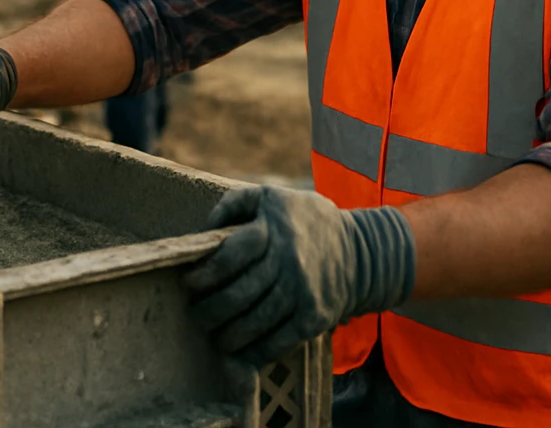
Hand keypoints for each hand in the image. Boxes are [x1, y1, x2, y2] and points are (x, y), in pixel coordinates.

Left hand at [183, 186, 415, 367]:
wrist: (361, 250)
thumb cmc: (302, 221)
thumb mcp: (270, 197)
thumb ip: (233, 205)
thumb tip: (202, 233)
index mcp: (274, 227)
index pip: (227, 257)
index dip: (203, 275)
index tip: (190, 283)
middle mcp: (288, 259)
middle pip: (237, 295)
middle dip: (209, 311)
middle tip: (197, 314)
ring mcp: (303, 291)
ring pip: (255, 323)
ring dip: (227, 336)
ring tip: (215, 336)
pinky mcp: (315, 316)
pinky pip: (278, 342)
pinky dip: (255, 352)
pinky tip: (240, 352)